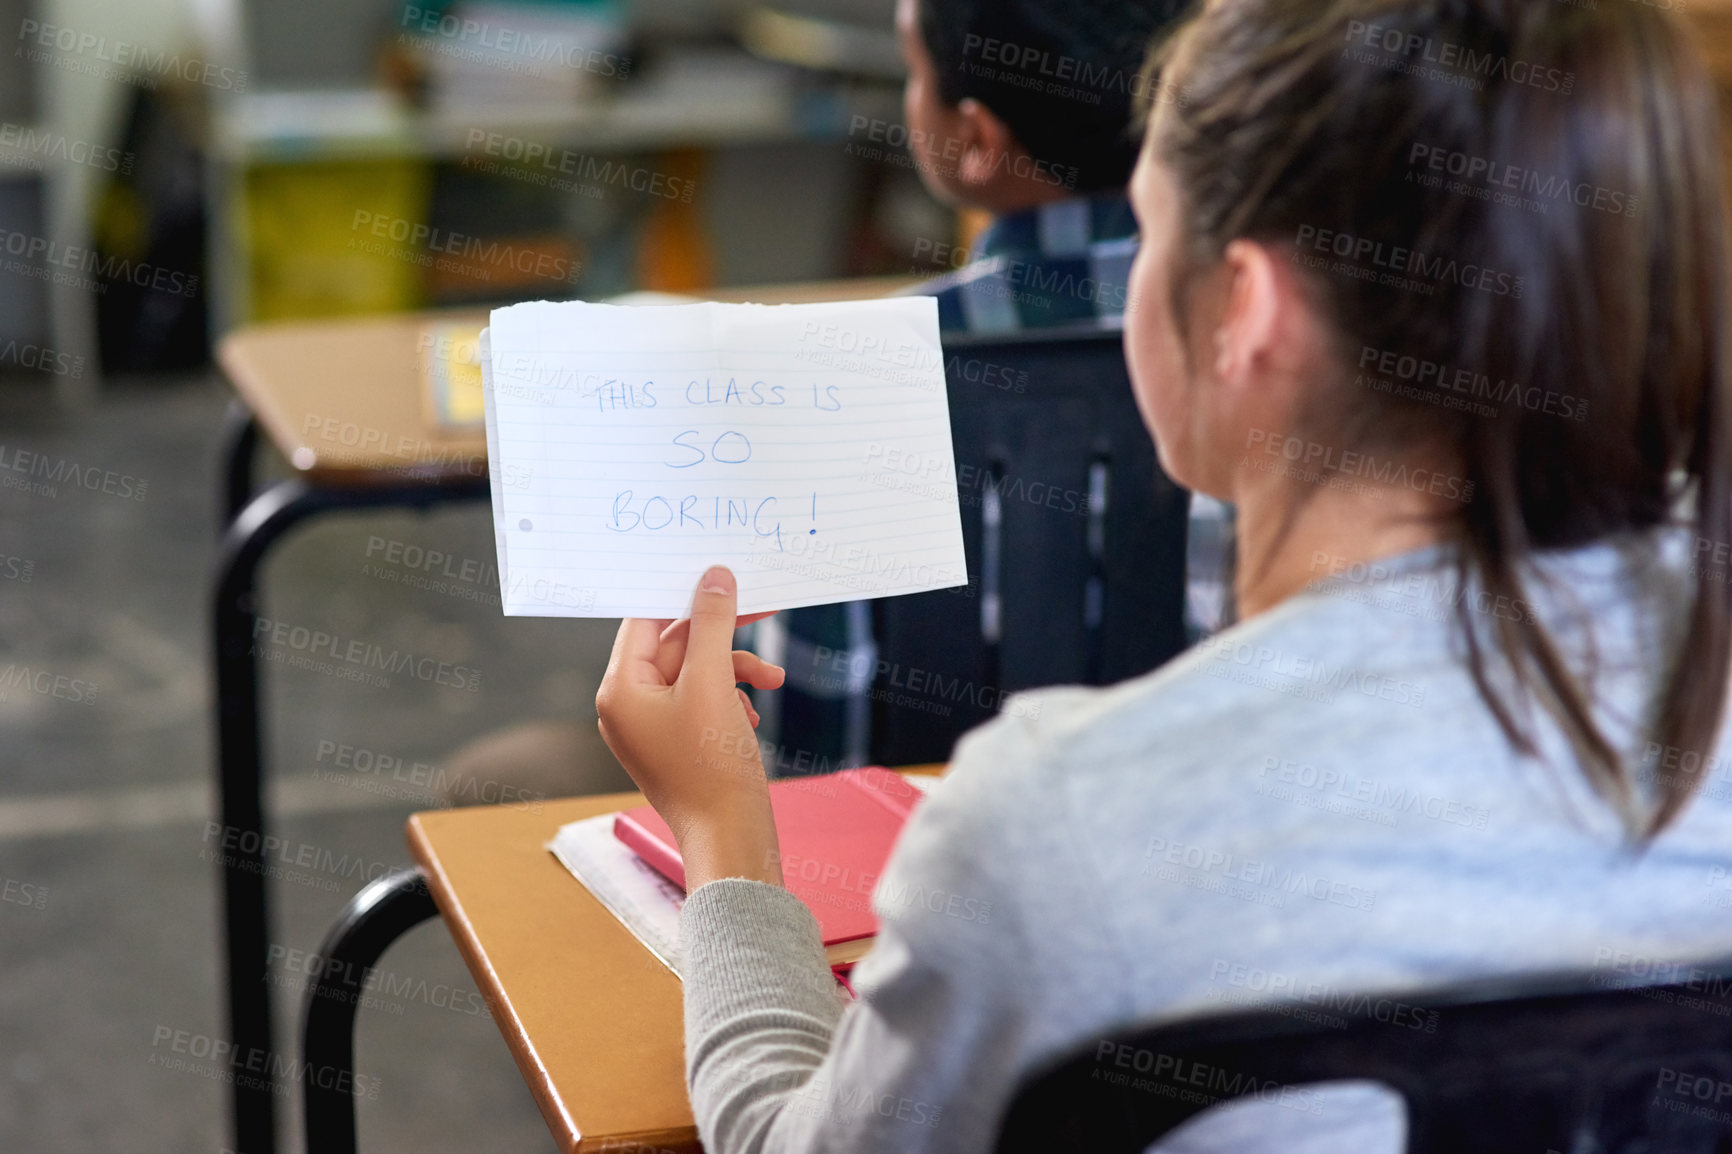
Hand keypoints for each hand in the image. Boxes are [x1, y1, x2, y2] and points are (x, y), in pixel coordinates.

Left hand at [596, 566, 786, 889]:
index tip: (722, 577)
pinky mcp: (678, 744)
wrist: (731, 839)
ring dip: (735, 670)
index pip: (645, 621)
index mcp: (619, 690)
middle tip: (763, 611)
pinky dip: (731, 698)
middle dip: (724, 639)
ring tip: (772, 682)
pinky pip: (703, 701)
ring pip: (697, 673)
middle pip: (676, 644)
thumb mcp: (713, 683)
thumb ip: (712, 624)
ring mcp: (652, 728)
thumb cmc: (713, 768)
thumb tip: (714, 578)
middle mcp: (627, 707)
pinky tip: (751, 718)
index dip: (684, 596)